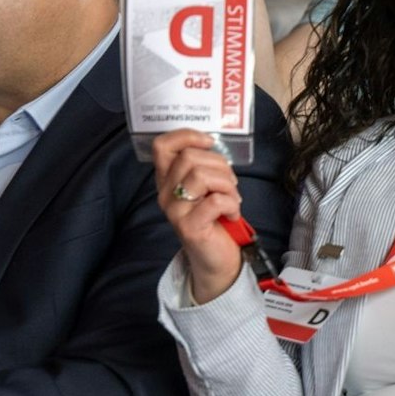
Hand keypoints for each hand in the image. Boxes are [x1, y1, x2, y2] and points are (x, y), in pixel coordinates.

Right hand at [153, 130, 245, 303]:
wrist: (215, 259)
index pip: (162, 146)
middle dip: (220, 165)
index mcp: (167, 179)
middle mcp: (164, 193)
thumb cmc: (214, 218)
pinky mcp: (188, 227)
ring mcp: (174, 210)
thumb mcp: (205, 187)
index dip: (186, 136)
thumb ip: (202, 166)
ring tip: (232, 199)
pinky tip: (233, 214)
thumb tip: (212, 145)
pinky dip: (232, 204)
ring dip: (228, 185)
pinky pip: (216, 200)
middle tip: (230, 184)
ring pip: (202, 176)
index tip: (209, 142)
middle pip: (189, 157)